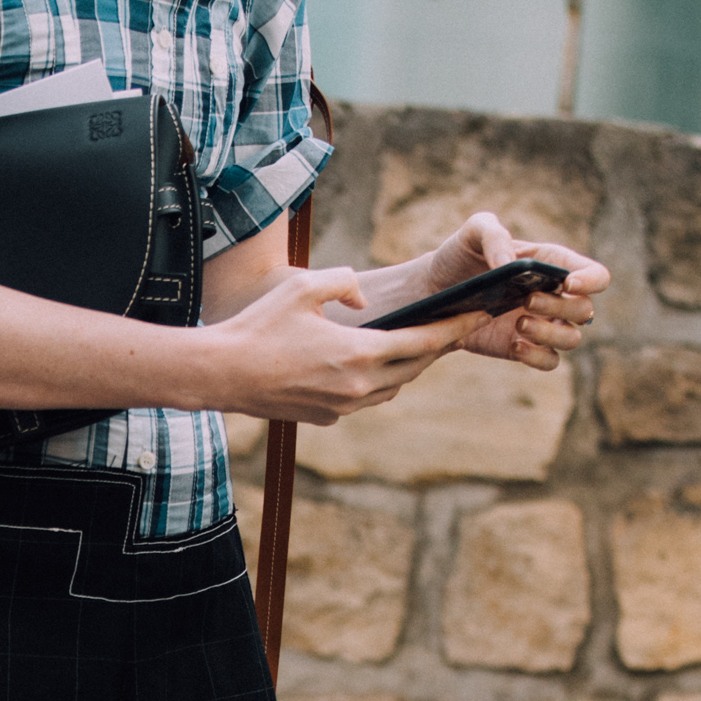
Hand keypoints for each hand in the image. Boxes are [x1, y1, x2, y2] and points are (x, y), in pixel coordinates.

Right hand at [211, 264, 490, 423]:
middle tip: (454, 326)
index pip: (424, 341)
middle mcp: (358, 386)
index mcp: (359, 352)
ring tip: (417, 344)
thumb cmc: (260, 326)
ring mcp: (343, 407)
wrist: (222, 374)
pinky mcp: (327, 418)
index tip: (478, 315)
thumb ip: (345, 283)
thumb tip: (365, 301)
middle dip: (438, 346)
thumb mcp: (304, 287)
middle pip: (416, 366)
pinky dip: (378, 382)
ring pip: (394, 387)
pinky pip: (366, 399)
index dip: (455, 327)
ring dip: (408, 366)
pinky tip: (374, 366)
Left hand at [417, 210, 608, 370]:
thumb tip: (509, 263)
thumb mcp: (472, 233)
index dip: (591, 280)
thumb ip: (492, 233)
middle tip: (527, 301)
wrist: (436, 290)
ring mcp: (543, 324)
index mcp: (554, 264)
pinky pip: (549, 361)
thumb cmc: (460, 255)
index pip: (595, 275)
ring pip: (572, 339)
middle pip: (584, 310)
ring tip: (519, 324)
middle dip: (560, 307)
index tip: (568, 284)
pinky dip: (538, 357)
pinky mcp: (525, 348)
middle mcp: (556, 296)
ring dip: (550, 334)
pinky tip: (514, 344)